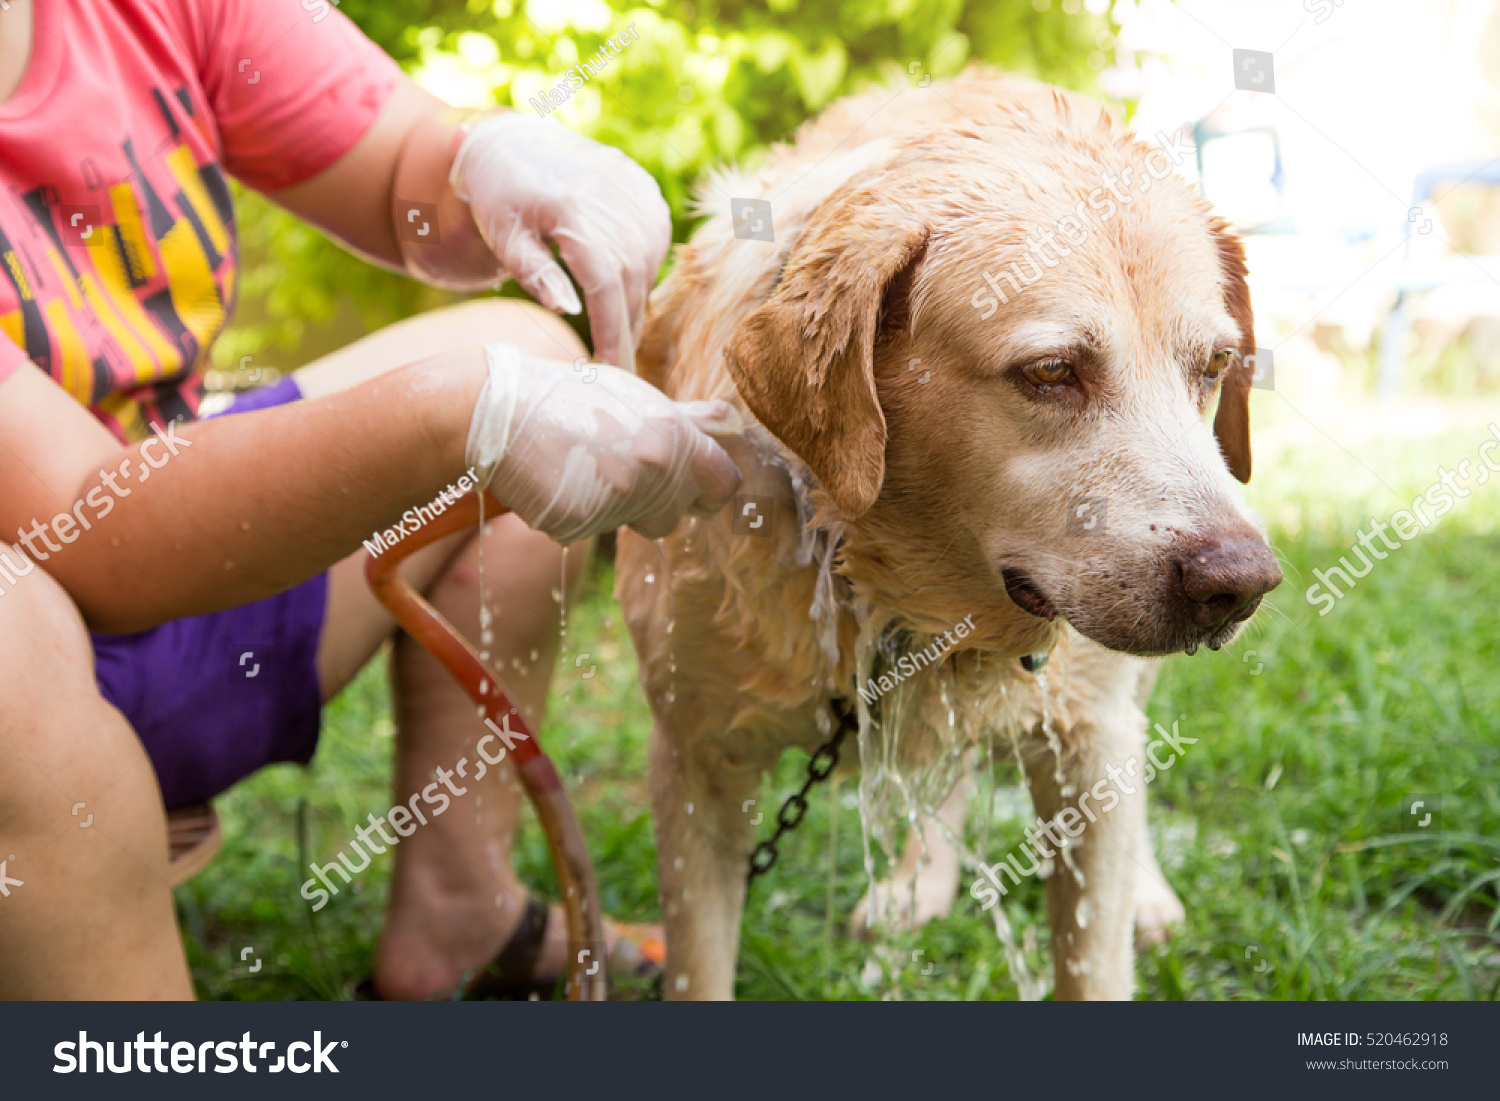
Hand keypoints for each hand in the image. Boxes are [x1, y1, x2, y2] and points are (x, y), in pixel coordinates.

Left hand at [450, 114, 670, 371]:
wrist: (511, 141)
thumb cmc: (499, 197)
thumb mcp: (503, 238)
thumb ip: (535, 274)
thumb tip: (567, 312)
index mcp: (571, 205)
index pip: (605, 282)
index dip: (612, 331)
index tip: (609, 367)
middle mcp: (610, 191)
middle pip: (631, 276)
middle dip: (626, 325)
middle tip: (618, 362)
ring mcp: (632, 185)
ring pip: (649, 262)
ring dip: (636, 300)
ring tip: (618, 328)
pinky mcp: (641, 184)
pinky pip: (656, 240)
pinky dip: (645, 269)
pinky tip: (626, 287)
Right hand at [467, 343, 742, 543]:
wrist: (499, 409)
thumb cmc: (573, 396)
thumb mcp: (635, 397)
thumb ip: (687, 419)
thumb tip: (731, 422)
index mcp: (673, 439)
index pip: (725, 485)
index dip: (711, 486)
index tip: (695, 483)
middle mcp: (651, 474)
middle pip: (677, 515)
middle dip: (657, 499)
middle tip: (619, 464)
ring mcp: (613, 504)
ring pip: (633, 523)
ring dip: (616, 506)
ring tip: (583, 465)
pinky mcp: (577, 526)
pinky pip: (590, 531)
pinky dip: (577, 513)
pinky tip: (557, 480)